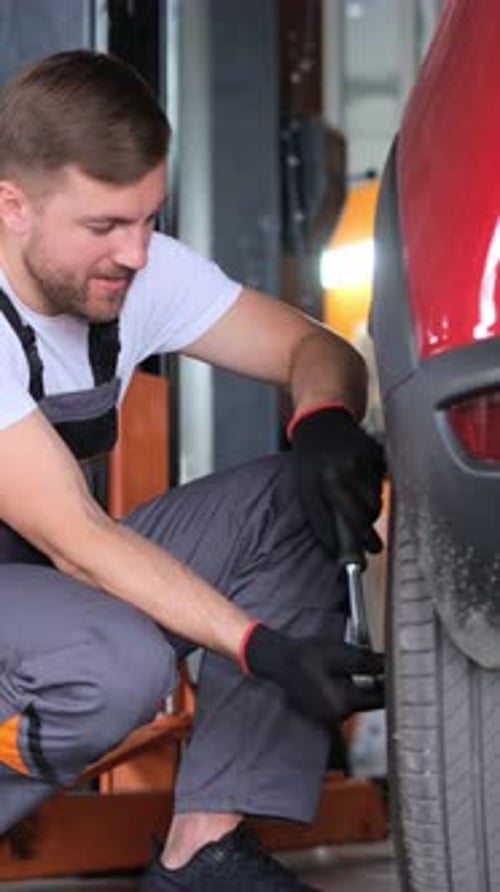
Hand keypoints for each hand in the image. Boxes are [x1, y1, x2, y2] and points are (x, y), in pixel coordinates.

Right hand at [241, 623, 384, 725]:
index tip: (403, 668)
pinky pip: (349, 700)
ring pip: (361, 700)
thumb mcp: (340, 653)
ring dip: (368, 684)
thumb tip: (391, 664)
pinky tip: (352, 672)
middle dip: (381, 682)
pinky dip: (355, 687)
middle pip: (372, 701)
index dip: (393, 682)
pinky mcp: (328, 710)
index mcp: (343, 704)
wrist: (280, 660)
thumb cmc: (307, 655)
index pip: (381, 698)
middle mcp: (340, 716)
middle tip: (390, 662)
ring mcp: (333, 716)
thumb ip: (368, 662)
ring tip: (371, 664)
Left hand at [290, 405, 385, 555]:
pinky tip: (363, 478)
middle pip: (365, 512)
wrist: (321, 422)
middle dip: (368, 532)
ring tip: (358, 501)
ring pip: (375, 499)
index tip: (363, 558)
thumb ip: (320, 518)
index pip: (342, 519)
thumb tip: (337, 549)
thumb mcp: (306, 489)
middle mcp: (341, 470)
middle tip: (373, 545)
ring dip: (371, 508)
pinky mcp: (375, 452)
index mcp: (321, 481)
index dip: (354, 541)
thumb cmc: (311, 461)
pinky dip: (376, 486)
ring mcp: (360, 460)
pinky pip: (382, 481)